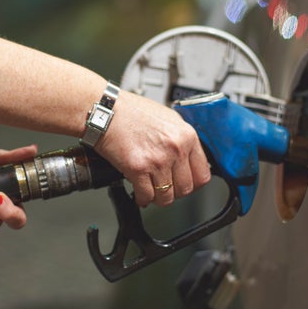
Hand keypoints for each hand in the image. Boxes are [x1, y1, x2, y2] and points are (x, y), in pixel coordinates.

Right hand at [95, 90, 210, 207]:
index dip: (192, 183)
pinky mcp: (138, 168)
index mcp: (186, 135)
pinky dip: (142, 198)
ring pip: (166, 196)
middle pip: (186, 188)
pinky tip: (138, 192)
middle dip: (174, 191)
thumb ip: (180, 140)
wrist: (105, 111)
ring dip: (158, 197)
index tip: (184, 183)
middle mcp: (175, 148)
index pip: (202, 174)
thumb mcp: (167, 119)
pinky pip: (146, 196)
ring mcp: (158, 159)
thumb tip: (187, 159)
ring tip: (150, 190)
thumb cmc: (131, 112)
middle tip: (164, 187)